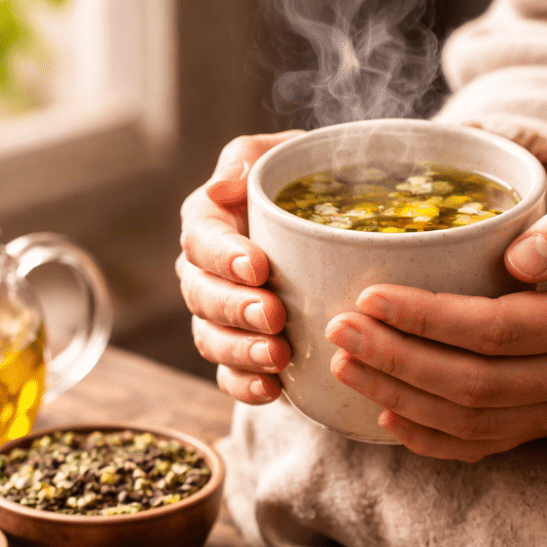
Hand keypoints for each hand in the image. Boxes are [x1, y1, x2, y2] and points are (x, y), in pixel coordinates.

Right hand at [176, 132, 301, 402]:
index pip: (201, 238)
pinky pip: (229, 377)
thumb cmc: (312, 187)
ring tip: (278, 355)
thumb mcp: (287, 157)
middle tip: (274, 315)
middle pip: (201, 295)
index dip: (223, 255)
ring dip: (241, 350)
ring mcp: (220, 318)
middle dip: (234, 308)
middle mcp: (206, 273)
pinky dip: (247, 386)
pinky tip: (274, 389)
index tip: (259, 266)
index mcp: (210, 223)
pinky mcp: (240, 355)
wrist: (344, 235)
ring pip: (211, 339)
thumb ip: (251, 158)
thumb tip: (223, 185)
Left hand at [324, 178, 546, 460]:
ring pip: (472, 423)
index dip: (426, 318)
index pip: (496, 330)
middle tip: (338, 333)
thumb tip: (517, 257)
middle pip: (472, 385)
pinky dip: (432, 439)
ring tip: (346, 368)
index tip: (369, 297)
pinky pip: (487, 446)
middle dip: (396, 361)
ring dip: (401, 399)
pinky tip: (386, 415)